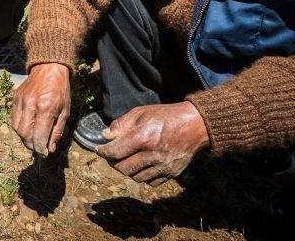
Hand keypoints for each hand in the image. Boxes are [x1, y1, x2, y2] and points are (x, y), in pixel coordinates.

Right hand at [10, 63, 70, 156]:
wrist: (49, 69)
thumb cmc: (60, 91)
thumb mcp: (65, 111)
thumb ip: (57, 131)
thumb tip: (50, 149)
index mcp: (46, 109)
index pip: (39, 137)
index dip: (41, 149)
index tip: (44, 154)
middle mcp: (31, 105)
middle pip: (24, 135)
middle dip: (31, 145)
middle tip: (38, 147)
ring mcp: (21, 101)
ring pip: (16, 128)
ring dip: (24, 138)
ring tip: (32, 139)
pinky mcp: (15, 97)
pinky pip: (13, 118)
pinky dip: (19, 127)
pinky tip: (27, 127)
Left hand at [95, 101, 209, 186]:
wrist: (195, 125)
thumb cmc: (165, 116)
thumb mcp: (140, 113)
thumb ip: (121, 125)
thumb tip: (105, 136)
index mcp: (144, 137)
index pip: (115, 151)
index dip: (103, 152)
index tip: (99, 150)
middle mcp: (153, 155)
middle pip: (123, 168)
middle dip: (113, 162)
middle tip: (111, 155)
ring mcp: (164, 166)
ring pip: (135, 177)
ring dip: (127, 170)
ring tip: (126, 159)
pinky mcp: (172, 174)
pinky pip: (150, 182)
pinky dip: (142, 175)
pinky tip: (141, 165)